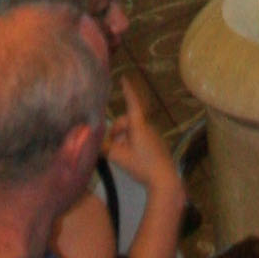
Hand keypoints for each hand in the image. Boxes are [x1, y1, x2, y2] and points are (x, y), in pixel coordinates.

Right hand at [103, 73, 181, 197]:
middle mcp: (147, 127)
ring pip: (134, 131)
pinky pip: (141, 138)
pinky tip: (131, 158)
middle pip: (128, 121)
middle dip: (117, 129)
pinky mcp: (158, 145)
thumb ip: (105, 148)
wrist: (164, 178)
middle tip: (110, 144)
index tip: (124, 78)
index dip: (127, 91)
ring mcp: (154, 136)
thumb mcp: (119, 157)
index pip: (131, 103)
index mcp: (138, 125)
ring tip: (118, 153)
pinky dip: (132, 143)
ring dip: (124, 138)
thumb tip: (94, 142)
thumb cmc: (142, 165)